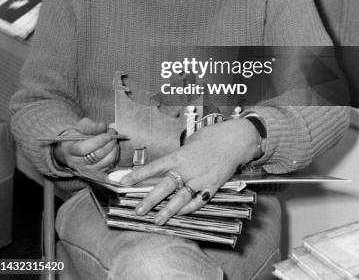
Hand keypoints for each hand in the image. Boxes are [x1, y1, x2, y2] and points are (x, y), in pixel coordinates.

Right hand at [53, 117, 119, 171]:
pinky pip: (109, 166)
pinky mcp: (95, 174)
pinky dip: (114, 156)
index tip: (109, 133)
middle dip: (109, 143)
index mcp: (69, 150)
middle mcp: (76, 163)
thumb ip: (92, 126)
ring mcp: (86, 171)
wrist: (69, 149)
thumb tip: (103, 126)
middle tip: (114, 134)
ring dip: (113, 150)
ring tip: (113, 140)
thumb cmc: (76, 136)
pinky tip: (112, 148)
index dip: (100, 140)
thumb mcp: (81, 126)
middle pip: (97, 156)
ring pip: (105, 162)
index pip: (85, 148)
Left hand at [121, 118, 258, 223]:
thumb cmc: (212, 137)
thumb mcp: (190, 142)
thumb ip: (179, 156)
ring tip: (156, 221)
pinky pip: (198, 201)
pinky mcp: (212, 186)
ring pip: (180, 198)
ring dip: (167, 211)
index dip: (138, 175)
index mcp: (179, 155)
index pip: (154, 166)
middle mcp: (188, 168)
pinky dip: (189, 209)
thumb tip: (169, 166)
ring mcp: (200, 179)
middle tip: (137, 211)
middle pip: (164, 186)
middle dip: (149, 200)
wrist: (235, 140)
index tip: (123, 182)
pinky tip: (181, 214)